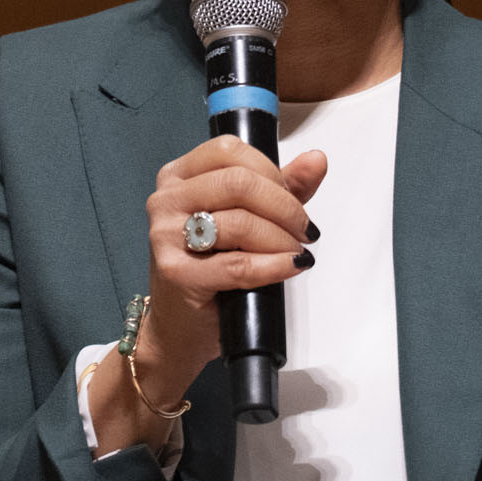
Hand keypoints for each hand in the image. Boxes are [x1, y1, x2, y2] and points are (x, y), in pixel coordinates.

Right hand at [87, 137, 327, 451]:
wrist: (178, 330)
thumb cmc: (212, 271)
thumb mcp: (247, 220)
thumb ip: (281, 187)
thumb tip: (317, 160)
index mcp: (178, 176)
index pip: (230, 150)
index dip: (271, 171)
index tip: (291, 198)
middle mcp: (165, 199)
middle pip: (239, 182)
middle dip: (285, 206)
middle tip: (305, 231)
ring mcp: (165, 235)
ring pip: (240, 222)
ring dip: (282, 238)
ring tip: (296, 252)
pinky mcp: (176, 272)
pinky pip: (238, 264)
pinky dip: (273, 265)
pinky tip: (291, 267)